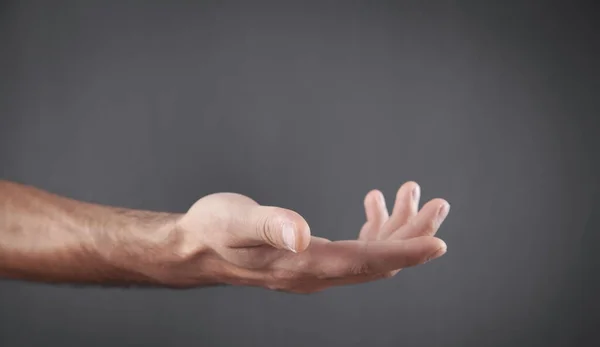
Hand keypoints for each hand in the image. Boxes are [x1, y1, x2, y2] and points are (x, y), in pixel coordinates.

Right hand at [152, 182, 449, 292]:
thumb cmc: (212, 230)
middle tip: (437, 203)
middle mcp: (315, 273)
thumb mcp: (234, 220)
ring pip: (373, 255)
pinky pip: (357, 249)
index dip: (404, 252)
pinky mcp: (314, 258)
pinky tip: (375, 204)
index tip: (438, 242)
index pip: (365, 263)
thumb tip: (302, 234)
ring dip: (398, 228)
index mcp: (303, 265)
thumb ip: (269, 225)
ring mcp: (317, 268)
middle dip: (413, 234)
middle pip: (379, 262)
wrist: (197, 247)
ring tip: (411, 193)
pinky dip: (374, 227)